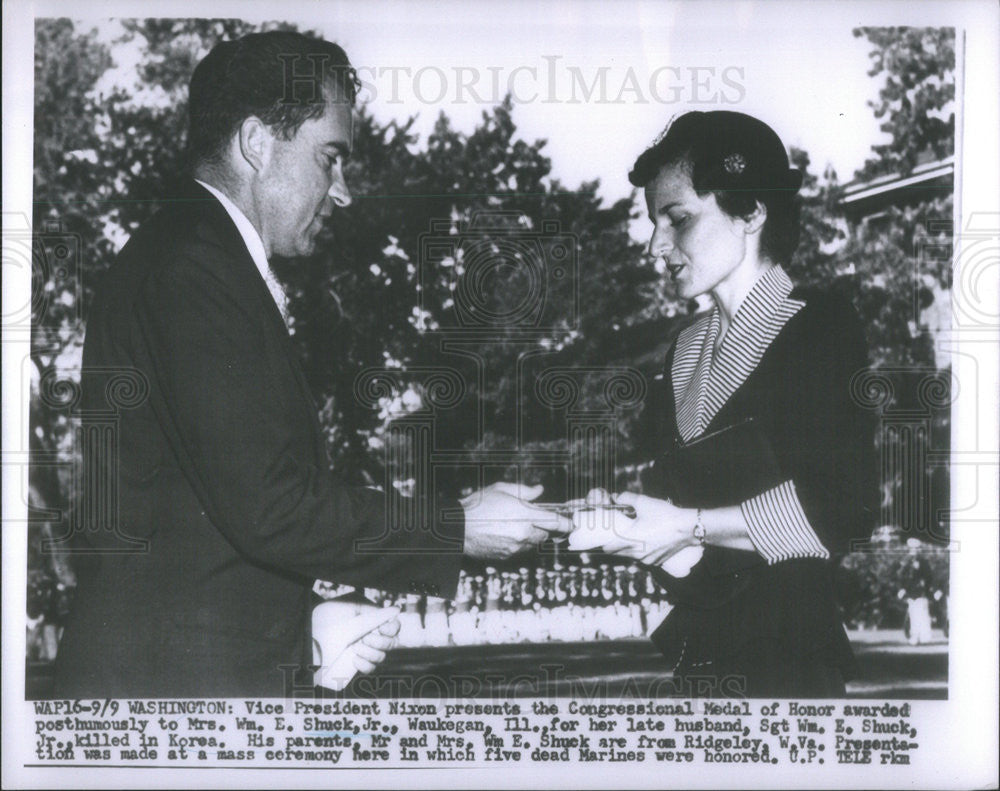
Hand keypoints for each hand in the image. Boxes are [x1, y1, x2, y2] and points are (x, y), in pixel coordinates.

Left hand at [312, 601, 399, 690]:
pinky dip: (366, 665)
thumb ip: (375, 615)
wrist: (305, 637)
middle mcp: (367, 633)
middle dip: (381, 642)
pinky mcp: (353, 663)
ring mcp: (361, 650)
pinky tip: (355, 660)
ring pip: (381, 657)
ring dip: (372, 653)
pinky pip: (370, 669)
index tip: (384, 630)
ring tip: (356, 648)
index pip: (392, 625)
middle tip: (366, 639)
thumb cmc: (325, 619)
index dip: (392, 628)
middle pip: (391, 642)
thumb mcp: (351, 615)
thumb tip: (397, 610)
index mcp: (369, 618)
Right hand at [461, 482, 571, 559]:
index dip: (568, 524)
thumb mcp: (502, 490)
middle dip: (543, 528)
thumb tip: (539, 491)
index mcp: (526, 515)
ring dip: (530, 536)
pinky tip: (504, 534)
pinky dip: (518, 544)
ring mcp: (516, 548)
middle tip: (530, 518)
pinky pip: (520, 551)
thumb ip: (524, 491)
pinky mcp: (507, 557)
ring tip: (512, 525)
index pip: (556, 522)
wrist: (457, 528)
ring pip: (533, 544)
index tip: (573, 524)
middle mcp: (524, 534)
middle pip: (545, 535)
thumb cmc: (478, 505)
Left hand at [570, 491, 699, 567]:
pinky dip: (638, 551)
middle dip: (611, 544)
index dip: (600, 542)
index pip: (607, 546)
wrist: (688, 528)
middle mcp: (636, 553)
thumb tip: (616, 497)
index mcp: (630, 539)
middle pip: (616, 552)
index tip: (595, 538)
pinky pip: (640, 558)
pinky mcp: (655, 562)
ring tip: (628, 536)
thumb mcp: (644, 502)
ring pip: (628, 555)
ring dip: (625, 547)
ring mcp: (646, 559)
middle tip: (610, 534)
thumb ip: (626, 498)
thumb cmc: (665, 515)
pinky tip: (643, 541)